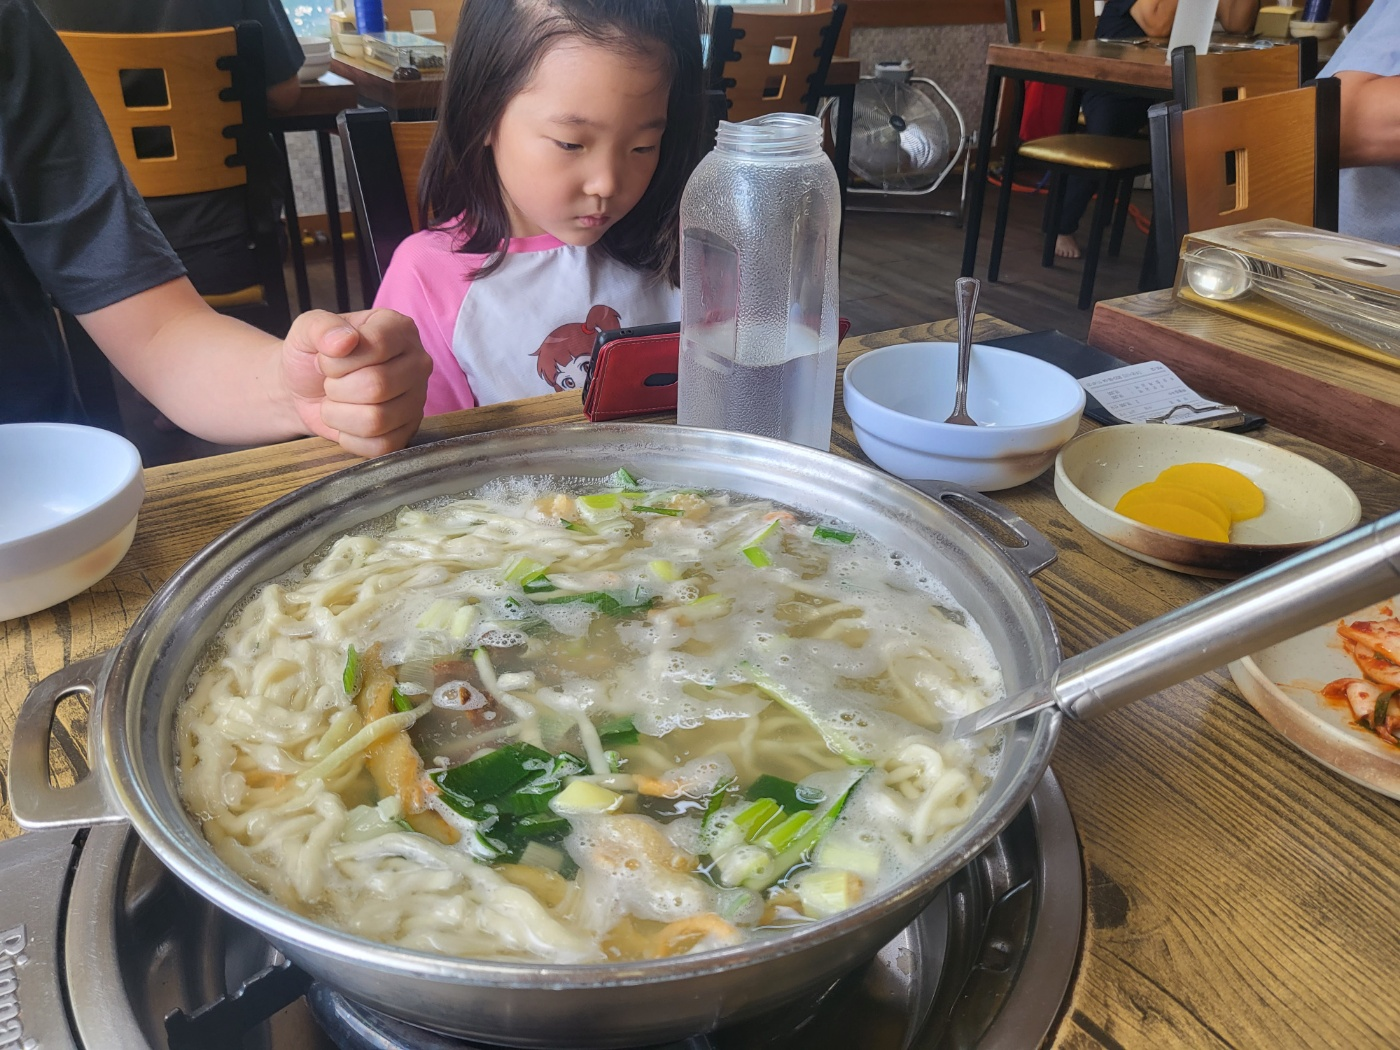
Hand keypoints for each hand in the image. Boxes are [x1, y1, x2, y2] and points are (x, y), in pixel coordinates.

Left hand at [281, 309, 432, 456]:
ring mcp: (417, 400)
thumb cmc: (312, 356)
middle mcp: (417, 363)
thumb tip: (345, 341)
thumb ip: (321, 327)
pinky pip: (380, 446)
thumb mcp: (307, 329)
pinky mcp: (408, 432)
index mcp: (398, 328)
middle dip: (337, 389)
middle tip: (331, 383)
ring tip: (337, 402)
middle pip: (378, 386)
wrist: (305, 390)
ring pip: (377, 419)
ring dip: (340, 415)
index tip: (326, 359)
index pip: (377, 345)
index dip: (340, 360)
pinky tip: (346, 421)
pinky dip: (350, 438)